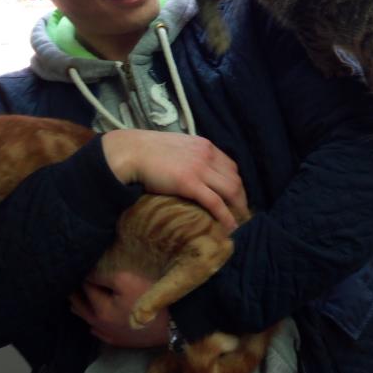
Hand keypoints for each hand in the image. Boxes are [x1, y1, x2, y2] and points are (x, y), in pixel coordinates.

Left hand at [70, 270, 169, 347]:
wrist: (173, 324)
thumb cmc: (150, 297)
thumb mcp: (126, 280)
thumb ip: (103, 276)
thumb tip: (87, 273)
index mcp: (100, 309)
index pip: (86, 287)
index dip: (82, 275)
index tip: (77, 266)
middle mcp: (100, 325)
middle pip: (82, 307)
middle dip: (75, 294)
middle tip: (68, 281)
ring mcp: (110, 335)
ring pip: (89, 321)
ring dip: (81, 309)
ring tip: (74, 299)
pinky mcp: (121, 341)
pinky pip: (100, 333)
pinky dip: (93, 324)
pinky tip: (92, 324)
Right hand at [102, 130, 247, 231]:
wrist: (131, 152)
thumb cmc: (147, 151)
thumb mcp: (176, 147)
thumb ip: (189, 156)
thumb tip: (192, 171)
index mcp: (204, 145)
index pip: (230, 166)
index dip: (236, 184)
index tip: (235, 198)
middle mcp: (207, 155)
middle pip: (235, 178)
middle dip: (241, 198)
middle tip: (240, 215)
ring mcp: (200, 169)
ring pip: (231, 190)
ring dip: (238, 208)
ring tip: (238, 223)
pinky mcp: (190, 183)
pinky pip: (215, 202)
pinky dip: (226, 216)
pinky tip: (230, 227)